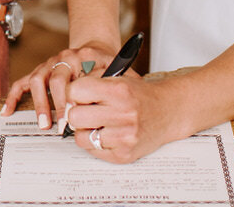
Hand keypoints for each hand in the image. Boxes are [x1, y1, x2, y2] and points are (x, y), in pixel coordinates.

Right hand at [0, 42, 117, 130]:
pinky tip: (8, 111)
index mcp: (81, 57)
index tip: (75, 117)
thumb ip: (109, 83)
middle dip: (57, 105)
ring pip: (37, 81)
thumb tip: (102, 105)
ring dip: (40, 104)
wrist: (95, 50)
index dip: (72, 100)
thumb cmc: (105, 65)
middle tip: (62, 126)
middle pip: (54, 80)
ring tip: (44, 124)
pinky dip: (14, 97)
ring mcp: (48, 65)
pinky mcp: (39, 72)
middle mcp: (62, 59)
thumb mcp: (113, 69)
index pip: (73, 79)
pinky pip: (22, 83)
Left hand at [64, 74, 182, 163]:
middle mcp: (123, 114)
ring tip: (98, 123)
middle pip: (75, 116)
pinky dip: (95, 143)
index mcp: (119, 90)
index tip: (78, 94)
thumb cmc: (140, 95)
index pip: (76, 91)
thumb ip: (93, 81)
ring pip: (80, 137)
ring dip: (85, 130)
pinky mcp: (124, 155)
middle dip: (77, 112)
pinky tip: (106, 134)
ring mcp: (124, 137)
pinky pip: (92, 151)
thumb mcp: (119, 78)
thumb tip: (65, 93)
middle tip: (86, 110)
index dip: (73, 92)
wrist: (168, 111)